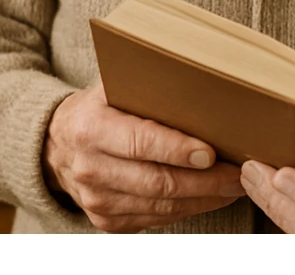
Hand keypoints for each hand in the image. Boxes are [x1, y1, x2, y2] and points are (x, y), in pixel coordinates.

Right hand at [41, 81, 245, 231]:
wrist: (57, 144)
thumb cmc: (100, 106)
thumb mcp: (113, 84)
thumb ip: (146, 82)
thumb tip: (201, 73)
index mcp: (91, 128)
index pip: (140, 142)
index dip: (177, 150)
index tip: (210, 153)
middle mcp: (90, 168)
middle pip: (156, 182)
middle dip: (204, 182)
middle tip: (238, 173)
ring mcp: (96, 200)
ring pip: (160, 206)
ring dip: (203, 199)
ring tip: (234, 185)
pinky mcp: (105, 221)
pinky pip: (155, 219)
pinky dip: (187, 209)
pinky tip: (210, 197)